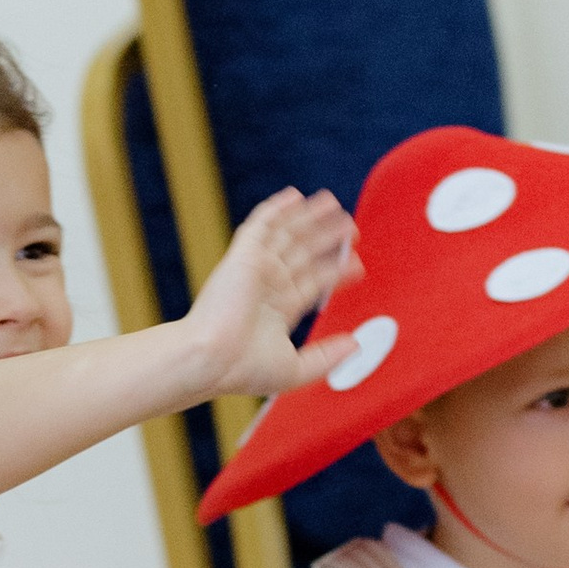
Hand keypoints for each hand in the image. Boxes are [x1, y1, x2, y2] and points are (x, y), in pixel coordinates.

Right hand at [178, 187, 360, 402]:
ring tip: (334, 204)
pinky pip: (261, 225)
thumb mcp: (295, 368)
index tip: (357, 265)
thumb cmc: (243, 370)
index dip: (336, 271)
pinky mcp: (243, 255)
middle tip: (352, 226)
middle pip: (304, 253)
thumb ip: (326, 357)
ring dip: (309, 218)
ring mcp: (256, 267)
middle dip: (328, 239)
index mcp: (279, 309)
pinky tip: (295, 196)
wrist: (210, 359)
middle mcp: (268, 285)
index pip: (313, 282)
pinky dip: (277, 209)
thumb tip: (357, 344)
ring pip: (288, 235)